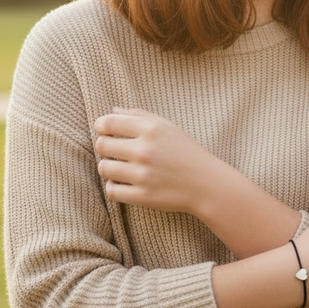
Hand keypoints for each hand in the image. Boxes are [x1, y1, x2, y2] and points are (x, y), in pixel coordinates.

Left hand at [94, 108, 218, 215]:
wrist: (206, 184)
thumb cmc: (186, 152)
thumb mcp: (167, 127)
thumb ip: (139, 116)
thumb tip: (112, 111)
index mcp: (151, 129)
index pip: (108, 123)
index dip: (101, 126)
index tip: (104, 131)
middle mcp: (145, 151)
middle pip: (102, 145)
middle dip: (105, 147)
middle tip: (115, 151)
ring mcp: (143, 175)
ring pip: (104, 168)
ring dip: (109, 168)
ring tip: (120, 168)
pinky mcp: (142, 196)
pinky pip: (111, 190)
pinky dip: (114, 186)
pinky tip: (124, 183)